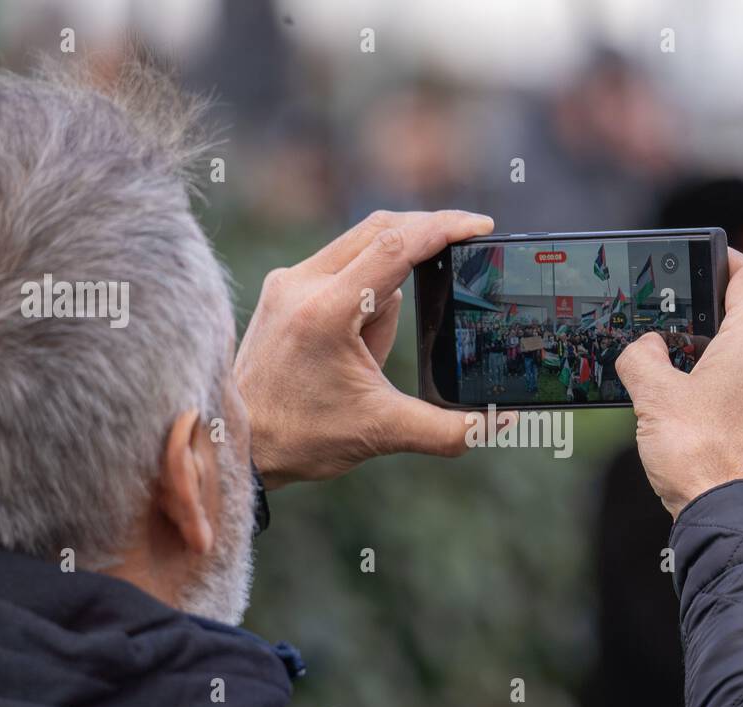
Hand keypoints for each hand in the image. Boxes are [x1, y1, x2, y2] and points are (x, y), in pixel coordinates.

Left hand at [235, 210, 494, 486]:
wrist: (239, 444)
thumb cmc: (302, 438)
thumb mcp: (384, 432)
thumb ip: (450, 430)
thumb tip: (502, 424)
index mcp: (326, 311)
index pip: (395, 246)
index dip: (443, 228)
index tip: (480, 226)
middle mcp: (302, 283)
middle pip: (379, 230)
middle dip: (426, 236)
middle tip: (466, 247)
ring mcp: (288, 282)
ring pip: (360, 251)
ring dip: (389, 285)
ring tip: (371, 358)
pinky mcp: (283, 289)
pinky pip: (340, 268)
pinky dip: (366, 291)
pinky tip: (357, 346)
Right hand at [616, 249, 742, 518]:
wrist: (732, 519)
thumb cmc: (699, 455)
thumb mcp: (653, 396)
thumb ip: (642, 359)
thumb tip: (644, 349)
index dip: (729, 260)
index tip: (704, 258)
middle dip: (707, 315)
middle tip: (669, 317)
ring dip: (709, 355)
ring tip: (668, 368)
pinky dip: (717, 387)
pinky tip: (684, 408)